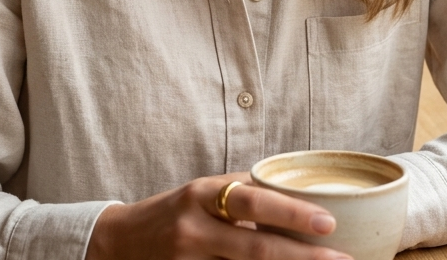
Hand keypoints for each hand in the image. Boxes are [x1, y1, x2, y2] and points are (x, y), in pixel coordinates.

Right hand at [85, 173, 351, 259]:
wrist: (117, 243)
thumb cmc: (173, 212)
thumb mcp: (202, 192)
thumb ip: (241, 193)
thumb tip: (293, 192)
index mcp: (201, 195)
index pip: (251, 200)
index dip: (290, 210)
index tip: (328, 221)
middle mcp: (193, 229)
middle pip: (255, 249)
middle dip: (303, 258)